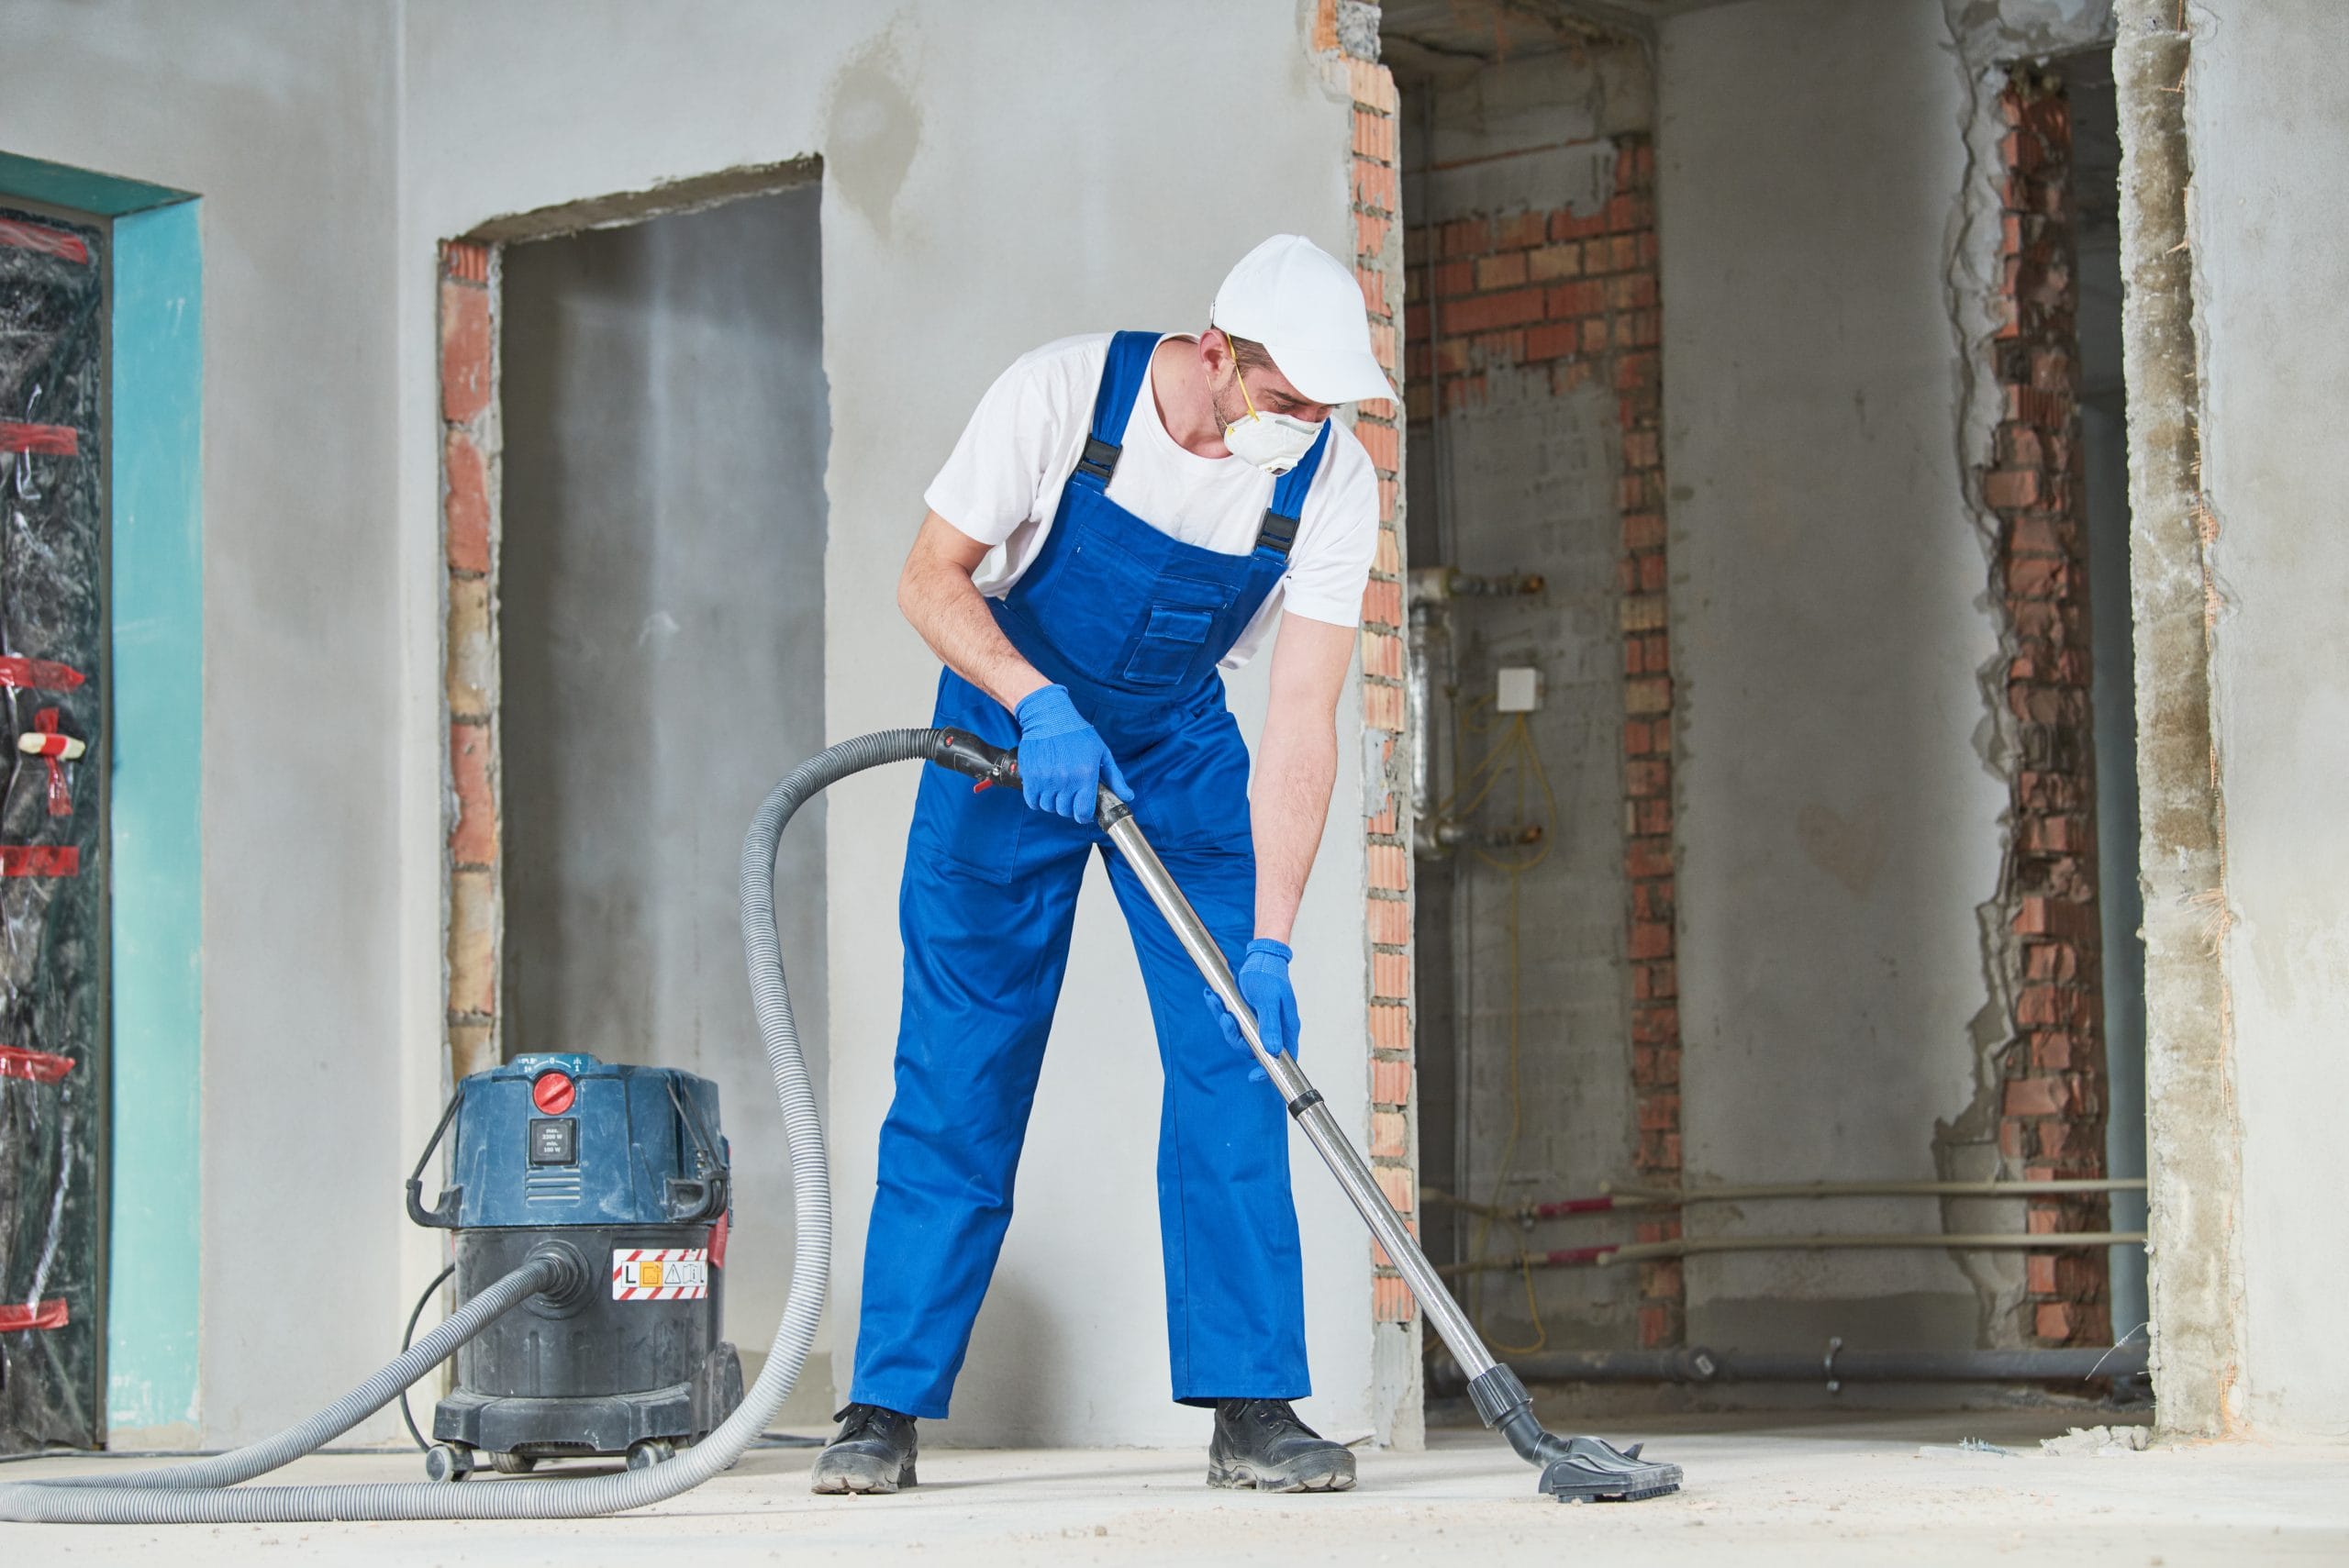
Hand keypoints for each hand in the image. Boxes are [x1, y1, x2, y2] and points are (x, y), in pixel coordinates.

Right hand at [1013, 685, 1133, 823]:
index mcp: (1086, 775)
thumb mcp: (1102, 753)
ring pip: (1049, 807)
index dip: (1084, 815)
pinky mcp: (1030, 777)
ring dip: (1053, 802)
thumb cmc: (1077, 734)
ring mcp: (1046, 779)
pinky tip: (1044, 788)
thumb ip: (1115, 778)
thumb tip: (1128, 797)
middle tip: (1069, 795)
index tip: (1083, 811)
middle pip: (1065, 811)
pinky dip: (1037, 799)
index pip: (1083, 812)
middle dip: (1069, 807)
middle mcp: (1066, 779)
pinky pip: (1033, 801)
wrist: (1049, 717)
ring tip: (1056, 789)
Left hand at [1201, 938, 1299, 1081]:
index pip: (1283, 1057)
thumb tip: (1273, 1051)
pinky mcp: (1246, 1015)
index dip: (1269, 1070)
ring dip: (1224, 1021)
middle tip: (1227, 1019)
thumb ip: (1270, 1025)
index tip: (1254, 1076)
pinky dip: (1220, 1011)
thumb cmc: (1270, 975)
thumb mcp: (1269, 1000)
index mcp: (1286, 1027)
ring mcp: (1259, 1023)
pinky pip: (1231, 1022)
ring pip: (1238, 1036)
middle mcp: (1274, 1029)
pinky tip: (1212, 997)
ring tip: (1216, 1001)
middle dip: (1235, 1037)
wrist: (1261, 957)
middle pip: (1253, 1049)